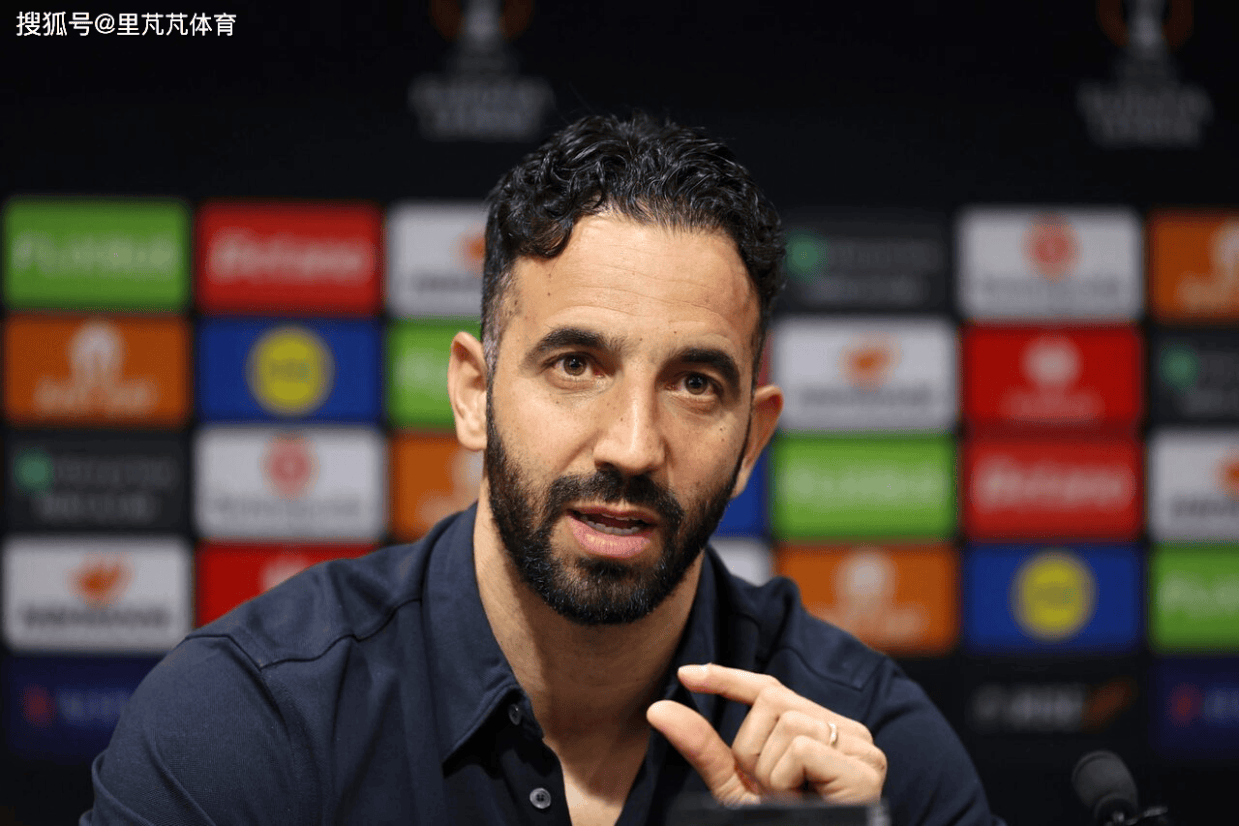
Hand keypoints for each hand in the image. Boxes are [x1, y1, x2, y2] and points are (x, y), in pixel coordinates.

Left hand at [646, 663, 886, 805]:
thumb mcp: (737, 788)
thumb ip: (705, 748)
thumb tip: (657, 709)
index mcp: (824, 732)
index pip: (772, 690)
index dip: (728, 679)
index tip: (685, 674)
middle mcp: (849, 732)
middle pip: (772, 701)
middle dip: (751, 749)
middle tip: (770, 792)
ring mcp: (862, 749)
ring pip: (784, 723)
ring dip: (769, 772)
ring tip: (789, 802)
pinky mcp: (864, 769)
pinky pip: (800, 749)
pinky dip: (785, 781)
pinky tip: (802, 804)